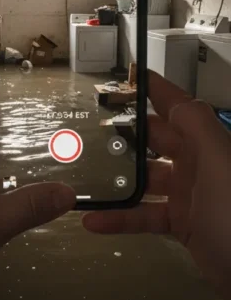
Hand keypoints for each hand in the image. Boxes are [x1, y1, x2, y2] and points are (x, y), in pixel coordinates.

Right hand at [83, 71, 230, 299]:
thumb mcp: (221, 163)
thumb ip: (197, 126)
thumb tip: (172, 96)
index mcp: (210, 144)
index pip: (179, 107)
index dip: (155, 89)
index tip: (126, 75)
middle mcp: (200, 164)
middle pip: (157, 140)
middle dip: (125, 132)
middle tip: (86, 127)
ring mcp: (191, 195)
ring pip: (146, 178)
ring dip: (116, 178)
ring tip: (82, 173)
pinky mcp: (184, 225)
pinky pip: (146, 216)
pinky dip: (120, 218)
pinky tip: (93, 221)